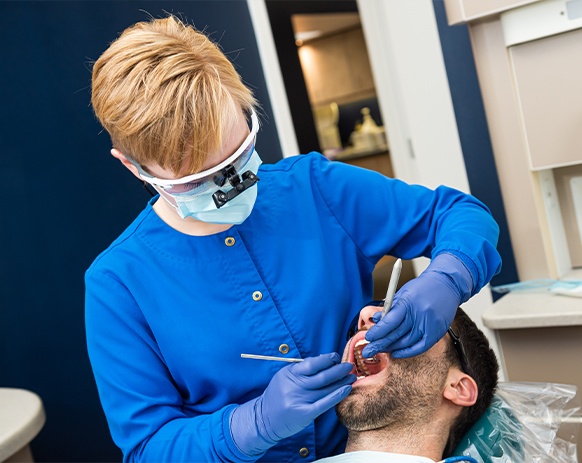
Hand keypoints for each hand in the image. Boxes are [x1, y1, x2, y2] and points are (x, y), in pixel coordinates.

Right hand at [230, 353, 354, 455]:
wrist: (264, 418)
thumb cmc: (278, 395)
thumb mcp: (284, 376)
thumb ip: (302, 369)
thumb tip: (324, 360)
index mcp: (290, 373)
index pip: (312, 363)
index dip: (327, 359)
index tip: (336, 357)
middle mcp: (295, 386)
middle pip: (322, 376)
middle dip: (339, 369)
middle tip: (350, 366)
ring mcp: (300, 400)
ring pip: (326, 389)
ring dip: (342, 381)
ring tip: (352, 376)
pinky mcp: (305, 413)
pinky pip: (325, 403)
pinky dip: (338, 395)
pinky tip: (347, 389)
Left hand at [363, 253, 472, 358]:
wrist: (447, 284)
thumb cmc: (423, 287)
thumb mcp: (403, 293)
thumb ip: (390, 308)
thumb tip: (376, 320)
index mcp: (408, 303)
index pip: (389, 322)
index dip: (378, 332)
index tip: (369, 337)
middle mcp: (419, 315)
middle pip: (396, 334)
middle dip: (380, 344)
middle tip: (368, 351)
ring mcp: (429, 325)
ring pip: (406, 342)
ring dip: (391, 348)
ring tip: (380, 350)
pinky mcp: (437, 332)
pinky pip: (420, 347)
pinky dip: (407, 352)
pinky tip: (396, 353)